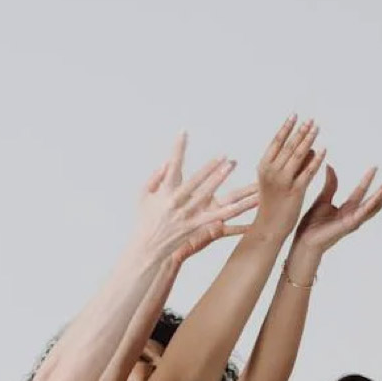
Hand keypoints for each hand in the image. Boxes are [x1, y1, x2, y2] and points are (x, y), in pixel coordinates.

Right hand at [135, 137, 257, 258]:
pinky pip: (213, 218)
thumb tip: (166, 162)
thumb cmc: (145, 220)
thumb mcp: (143, 196)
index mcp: (163, 193)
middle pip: (196, 181)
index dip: (177, 148)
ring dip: (218, 180)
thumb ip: (154, 178)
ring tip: (231, 167)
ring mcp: (186, 215)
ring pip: (206, 195)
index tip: (183, 132)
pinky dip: (225, 212)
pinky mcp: (194, 227)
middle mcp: (175, 203)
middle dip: (209, 167)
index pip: (172, 165)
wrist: (147, 248)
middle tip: (223, 155)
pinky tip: (238, 204)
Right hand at [251, 114, 324, 242]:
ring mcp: (283, 181)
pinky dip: (316, 160)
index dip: (286, 128)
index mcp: (264, 166)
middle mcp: (272, 171)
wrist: (269, 226)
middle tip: (310, 119)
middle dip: (300, 131)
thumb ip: (289, 164)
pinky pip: (308, 172)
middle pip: (289, 145)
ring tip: (316, 128)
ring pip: (298, 155)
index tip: (295, 115)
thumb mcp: (274, 180)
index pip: (276, 142)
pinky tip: (323, 150)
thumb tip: (308, 148)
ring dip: (308, 139)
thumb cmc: (272, 203)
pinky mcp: (295, 191)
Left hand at [292, 163, 381, 264]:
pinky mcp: (349, 225)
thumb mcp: (323, 199)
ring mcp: (353, 221)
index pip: (362, 191)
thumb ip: (330, 184)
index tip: (376, 167)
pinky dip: (372, 203)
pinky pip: (363, 213)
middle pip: (375, 199)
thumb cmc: (312, 225)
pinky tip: (380, 195)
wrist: (305, 241)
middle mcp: (354, 215)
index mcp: (348, 209)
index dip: (369, 179)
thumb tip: (330, 166)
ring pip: (373, 206)